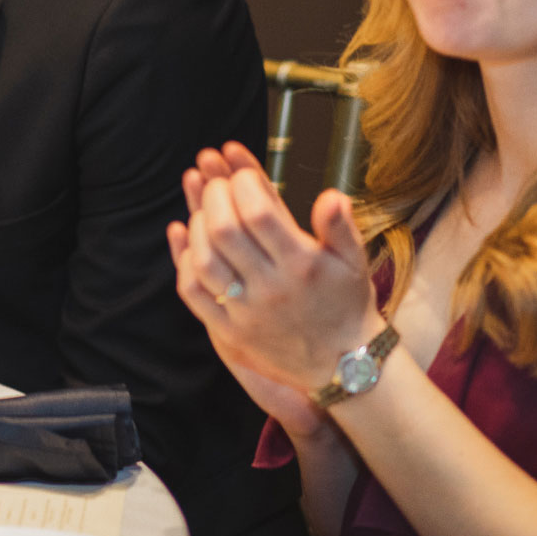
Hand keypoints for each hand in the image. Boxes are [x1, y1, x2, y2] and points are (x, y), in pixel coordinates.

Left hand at [168, 143, 381, 397]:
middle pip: (225, 232)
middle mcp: (271, 288)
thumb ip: (341, 226)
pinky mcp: (229, 331)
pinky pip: (194, 294)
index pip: (260, 214)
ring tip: (204, 206)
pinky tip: (183, 234)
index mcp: (302, 265)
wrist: (344, 365)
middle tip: (217, 182)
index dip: (243, 182)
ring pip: (204, 261)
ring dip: (197, 224)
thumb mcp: (354, 261)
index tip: (240, 171)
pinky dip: (182, 260)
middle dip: (214, 195)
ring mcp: (246, 312)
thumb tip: (331, 195)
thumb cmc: (347, 303)